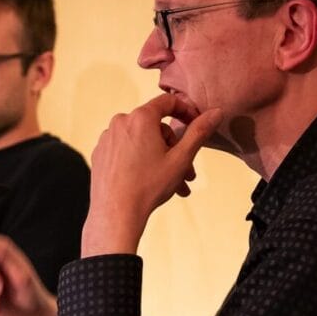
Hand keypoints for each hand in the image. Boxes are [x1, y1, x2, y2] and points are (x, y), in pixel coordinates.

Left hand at [81, 93, 221, 256]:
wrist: (116, 213)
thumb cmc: (148, 186)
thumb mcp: (181, 158)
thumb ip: (199, 132)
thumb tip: (216, 112)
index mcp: (140, 118)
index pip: (168, 102)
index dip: (186, 111)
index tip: (196, 124)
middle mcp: (120, 123)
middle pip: (155, 127)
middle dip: (175, 148)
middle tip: (188, 172)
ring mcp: (107, 138)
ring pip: (141, 142)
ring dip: (160, 159)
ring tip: (174, 185)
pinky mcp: (100, 154)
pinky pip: (125, 151)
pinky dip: (140, 162)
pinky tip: (149, 182)